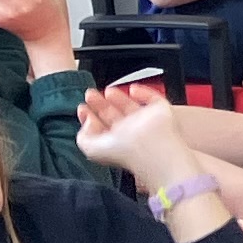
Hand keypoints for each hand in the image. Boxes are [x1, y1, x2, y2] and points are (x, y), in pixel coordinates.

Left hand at [74, 81, 198, 181]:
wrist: (151, 147)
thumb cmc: (125, 152)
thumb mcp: (91, 149)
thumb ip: (83, 137)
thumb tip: (88, 121)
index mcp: (114, 143)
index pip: (100, 128)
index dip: (90, 117)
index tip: (83, 109)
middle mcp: (129, 133)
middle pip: (112, 115)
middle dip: (99, 104)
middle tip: (90, 94)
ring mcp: (144, 122)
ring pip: (130, 106)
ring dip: (118, 97)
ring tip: (107, 90)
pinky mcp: (159, 111)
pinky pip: (152, 98)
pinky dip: (143, 93)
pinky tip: (133, 89)